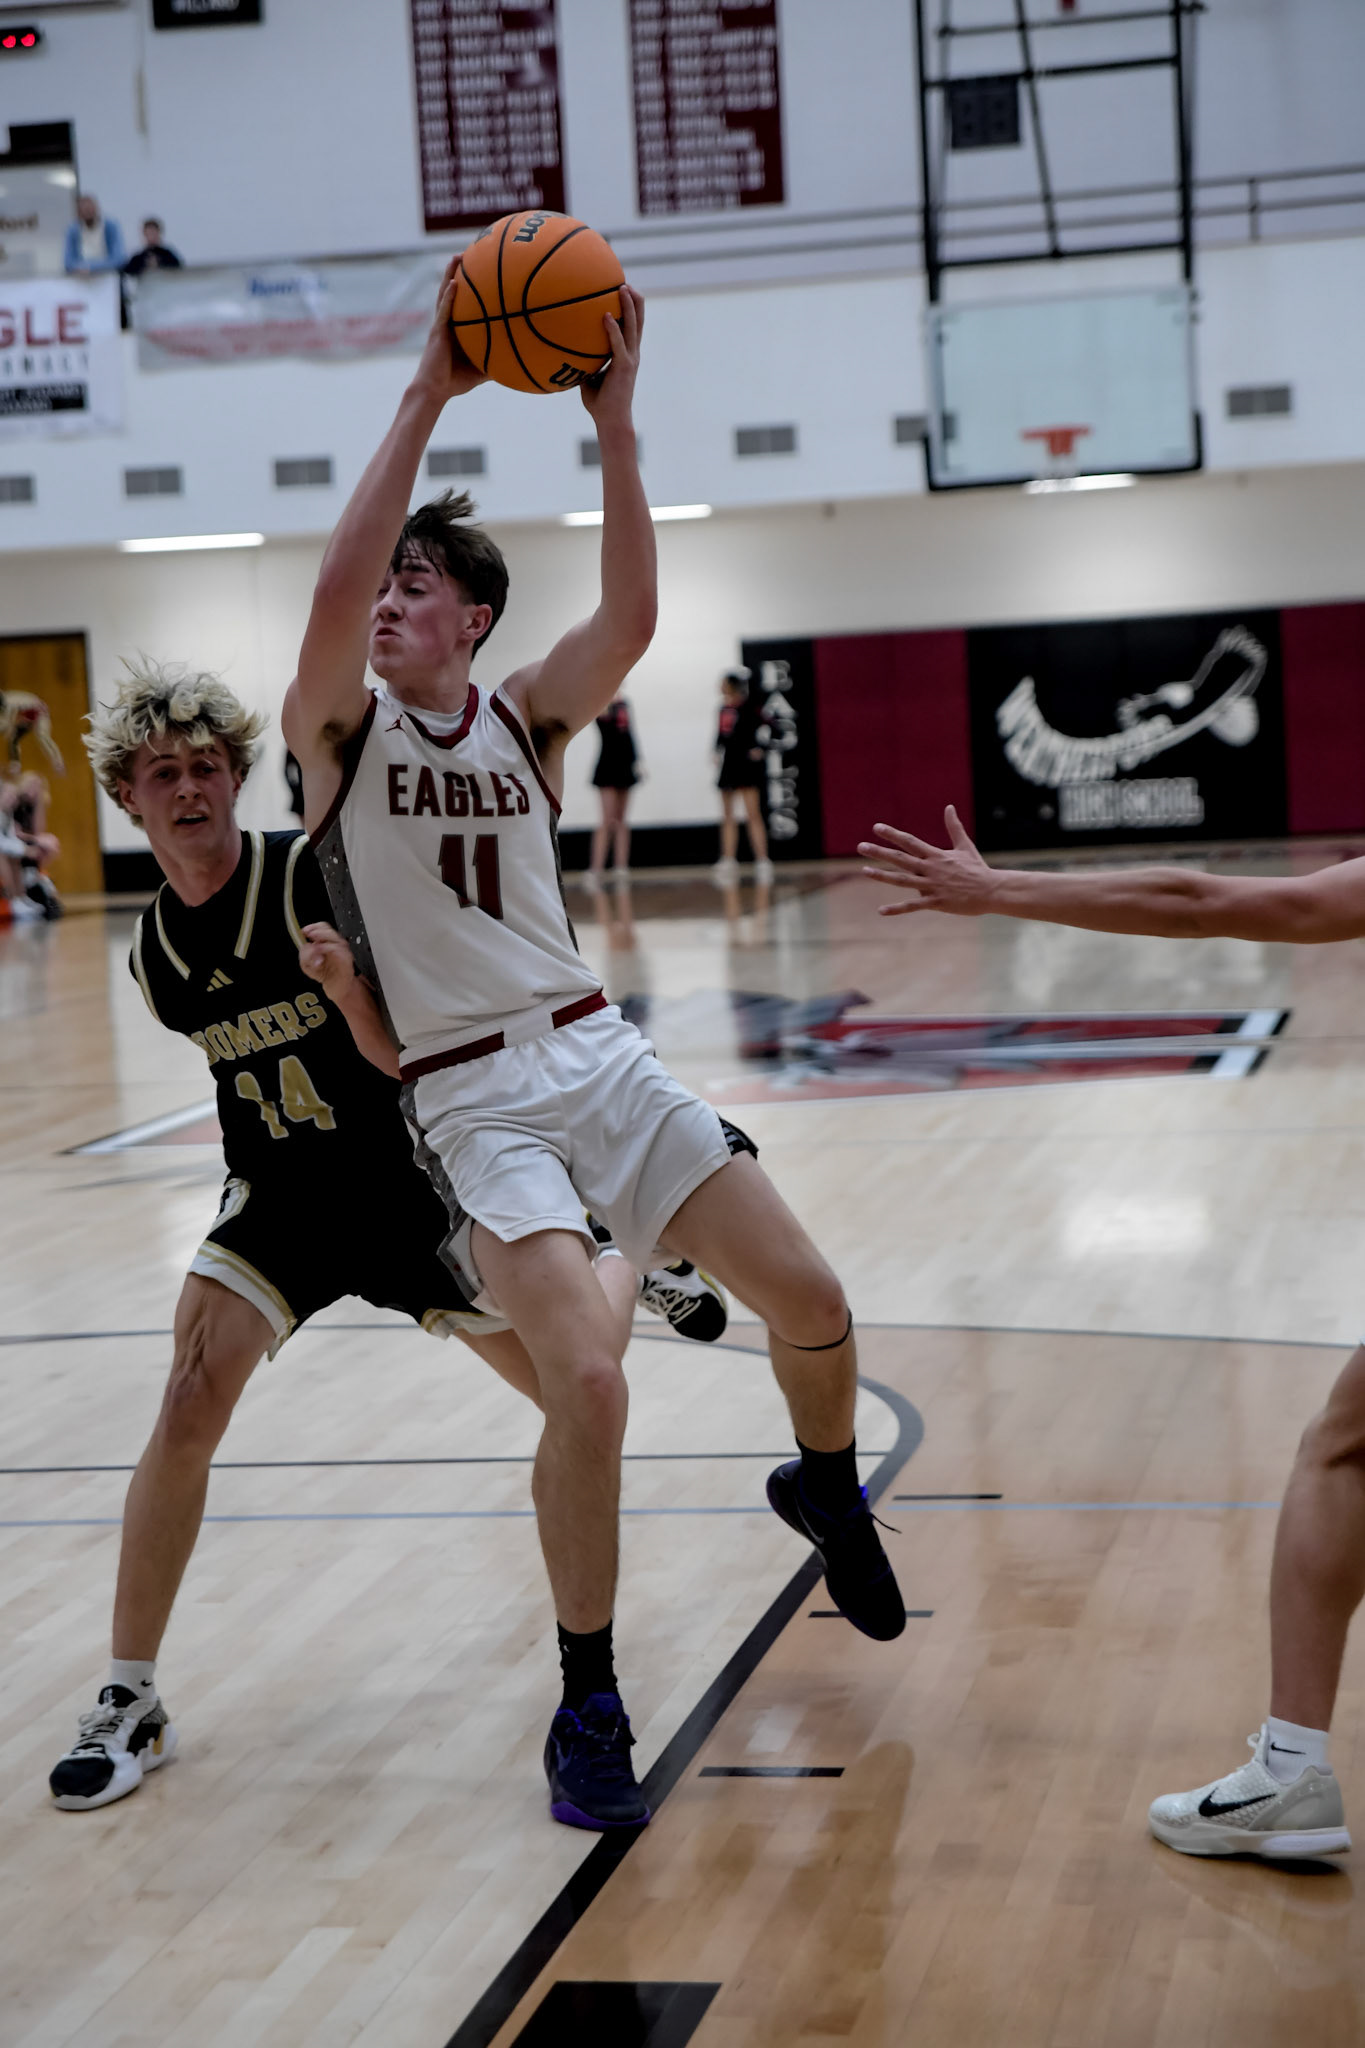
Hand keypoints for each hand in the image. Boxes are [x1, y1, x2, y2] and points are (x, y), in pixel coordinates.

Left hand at [299, 921, 359, 1002]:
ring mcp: (343, 950)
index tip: (304, 931)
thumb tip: (309, 947)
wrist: (336, 985)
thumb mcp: (306, 964)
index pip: (322, 927)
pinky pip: (341, 951)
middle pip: (329, 930)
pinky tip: (321, 957)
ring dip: (323, 942)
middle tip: (310, 937)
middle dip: (318, 933)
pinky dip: (329, 951)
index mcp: (326, 941)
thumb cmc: (324, 973)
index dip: (313, 927)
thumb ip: (304, 954)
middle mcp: (335, 944)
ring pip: (335, 939)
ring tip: (315, 948)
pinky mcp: (347, 958)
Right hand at [410, 255, 486, 404]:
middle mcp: (447, 323)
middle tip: (469, 252)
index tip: (481, 269)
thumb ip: (496, 361)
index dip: (469, 286)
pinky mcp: (436, 332)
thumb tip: (519, 361)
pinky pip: (444, 311)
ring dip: (450, 274)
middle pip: (452, 292)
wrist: (434, 391)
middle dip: (458, 272)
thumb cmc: (454, 382)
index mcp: (456, 329)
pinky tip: (454, 283)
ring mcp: (440, 325)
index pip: (463, 303)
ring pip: (444, 295)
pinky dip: (449, 297)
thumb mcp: (481, 370)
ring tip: (457, 257)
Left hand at [580, 285, 643, 425]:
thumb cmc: (599, 404)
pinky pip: (618, 344)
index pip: (632, 327)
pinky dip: (613, 329)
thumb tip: (566, 350)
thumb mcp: (589, 378)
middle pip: (638, 321)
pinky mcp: (624, 367)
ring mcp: (630, 359)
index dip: (631, 308)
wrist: (611, 422)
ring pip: (634, 327)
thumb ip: (584, 363)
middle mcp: (632, 354)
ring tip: (623, 288)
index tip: (623, 290)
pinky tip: (606, 316)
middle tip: (625, 282)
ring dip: (629, 306)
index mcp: (627, 355)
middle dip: (635, 300)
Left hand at [858, 807, 995, 917]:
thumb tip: (949, 807)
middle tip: (861, 846)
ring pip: (902, 880)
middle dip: (880, 852)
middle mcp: (931, 869)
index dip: (893, 834)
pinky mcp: (937, 902)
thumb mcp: (965, 846)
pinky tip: (881, 910)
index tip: (877, 828)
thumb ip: (954, 827)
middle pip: (901, 859)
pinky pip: (913, 905)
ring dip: (882, 876)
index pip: (910, 842)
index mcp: (936, 855)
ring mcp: (933, 886)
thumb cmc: (977, 869)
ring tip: (864, 870)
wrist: (992, 890)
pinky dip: (897, 908)